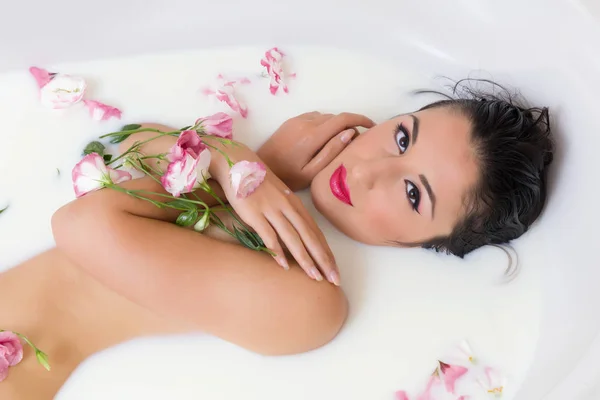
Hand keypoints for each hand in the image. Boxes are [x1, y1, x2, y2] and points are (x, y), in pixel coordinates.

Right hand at [207, 140, 339, 284]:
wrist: (237, 163)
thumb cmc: (257, 181)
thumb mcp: (278, 196)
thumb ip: (288, 213)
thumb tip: (297, 233)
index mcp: (295, 204)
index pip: (316, 233)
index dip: (327, 253)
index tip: (335, 270)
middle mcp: (288, 208)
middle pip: (310, 238)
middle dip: (323, 260)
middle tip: (334, 280)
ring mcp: (272, 210)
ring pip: (293, 239)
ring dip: (305, 259)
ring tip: (314, 277)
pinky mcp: (255, 213)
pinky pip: (269, 235)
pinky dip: (277, 251)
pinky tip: (284, 265)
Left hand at [257, 112, 375, 190]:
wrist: (259, 170)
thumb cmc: (287, 177)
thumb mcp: (311, 173)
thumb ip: (331, 152)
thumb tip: (350, 134)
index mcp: (312, 136)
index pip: (343, 119)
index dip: (361, 120)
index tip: (372, 127)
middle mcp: (305, 122)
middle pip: (335, 117)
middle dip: (350, 125)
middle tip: (356, 142)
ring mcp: (297, 120)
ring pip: (325, 116)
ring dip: (336, 125)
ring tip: (339, 142)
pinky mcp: (291, 121)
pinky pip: (314, 117)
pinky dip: (324, 124)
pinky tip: (323, 139)